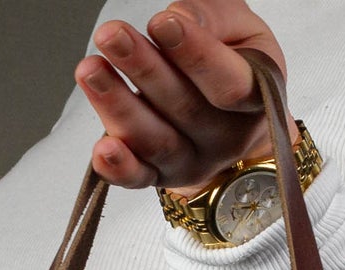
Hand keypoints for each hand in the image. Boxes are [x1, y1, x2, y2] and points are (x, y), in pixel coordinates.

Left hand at [75, 4, 286, 197]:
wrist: (233, 120)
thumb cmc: (234, 62)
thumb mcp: (239, 30)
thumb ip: (213, 18)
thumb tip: (179, 18)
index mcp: (254, 100)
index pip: (229, 85)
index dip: (196, 55)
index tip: (163, 23)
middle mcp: (224, 139)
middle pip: (183, 108)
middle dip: (144, 69)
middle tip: (112, 35)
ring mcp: (191, 162)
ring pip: (155, 140)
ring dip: (118, 106)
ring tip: (90, 70)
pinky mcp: (160, 176)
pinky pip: (138, 178)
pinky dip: (118, 168)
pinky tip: (101, 149)